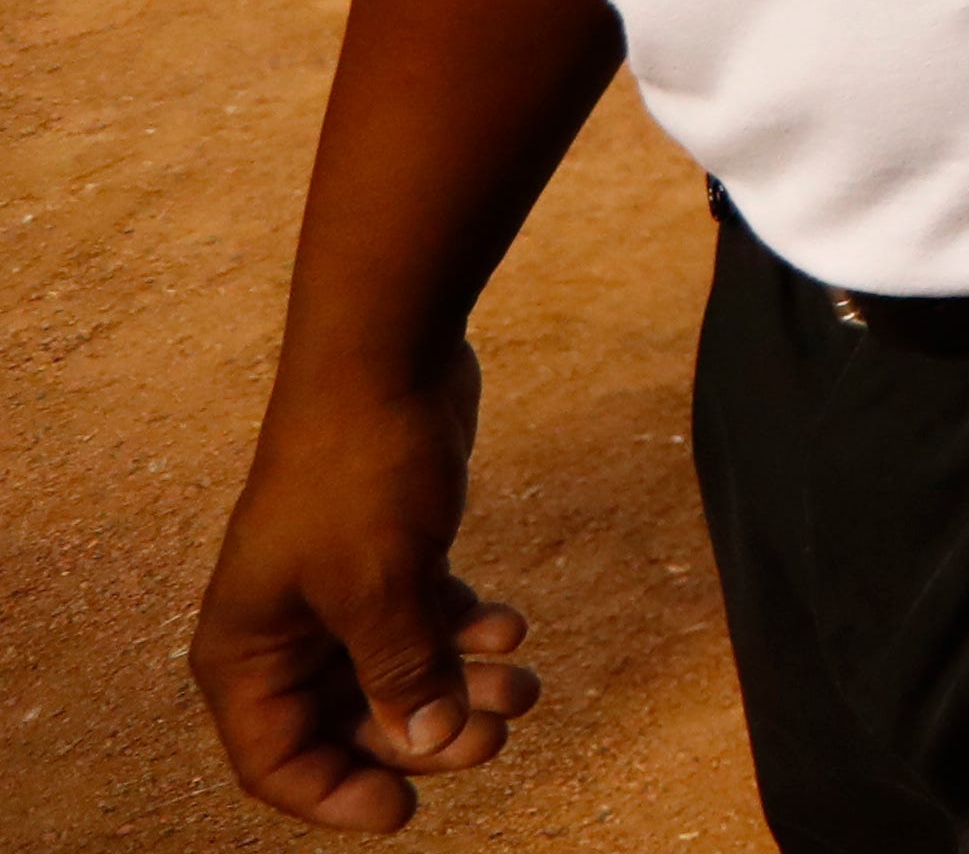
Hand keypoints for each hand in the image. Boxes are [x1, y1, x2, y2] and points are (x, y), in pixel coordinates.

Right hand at [191, 348, 542, 830]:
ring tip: (524, 681)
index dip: (336, 795)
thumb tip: (427, 745)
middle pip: (349, 723)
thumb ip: (400, 675)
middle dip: (424, 735)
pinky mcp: (388, 554)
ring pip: (398, 673)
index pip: (275, 761)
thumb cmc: (358, 469)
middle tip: (497, 734)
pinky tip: (512, 627)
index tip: (405, 810)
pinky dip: (467, 633)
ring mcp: (337, 591)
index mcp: (247, 650)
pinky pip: (426, 622)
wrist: (389, 356)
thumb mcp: (380, 587)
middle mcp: (284, 628)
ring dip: (460, 686)